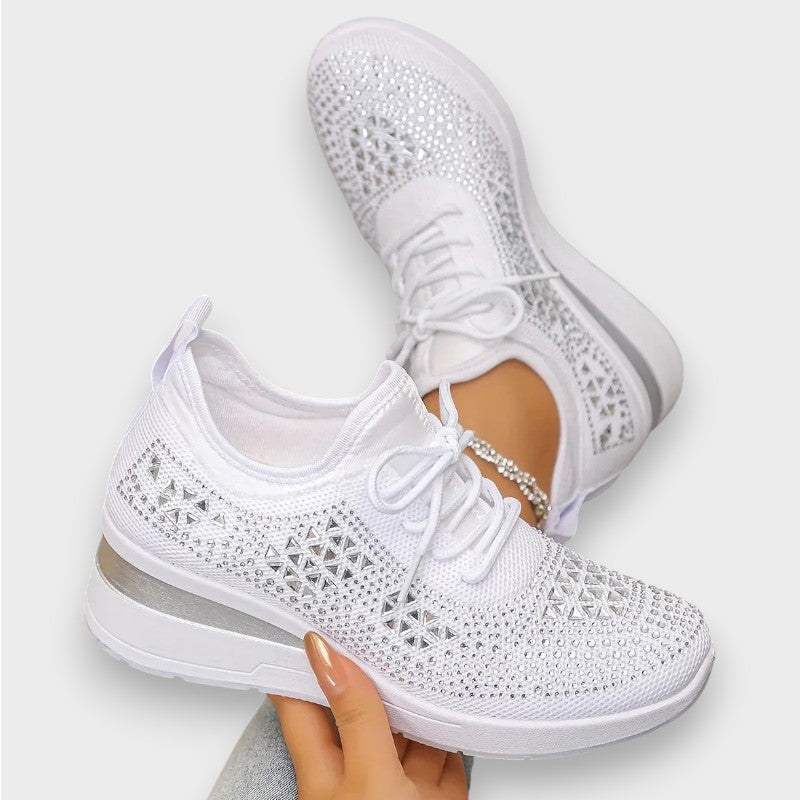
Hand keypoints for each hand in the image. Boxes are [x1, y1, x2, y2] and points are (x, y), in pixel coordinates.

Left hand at [270, 632, 467, 799]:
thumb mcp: (367, 781)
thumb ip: (355, 719)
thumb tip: (327, 656)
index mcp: (325, 775)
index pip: (301, 706)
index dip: (300, 664)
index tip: (307, 620)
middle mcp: (360, 779)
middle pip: (360, 712)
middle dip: (369, 671)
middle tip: (374, 622)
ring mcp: (401, 788)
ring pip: (406, 729)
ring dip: (414, 695)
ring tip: (418, 649)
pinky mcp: (438, 797)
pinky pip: (444, 751)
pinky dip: (451, 726)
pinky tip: (454, 699)